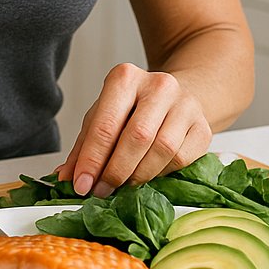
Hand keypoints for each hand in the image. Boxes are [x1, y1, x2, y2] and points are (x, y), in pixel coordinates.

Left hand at [55, 62, 213, 197]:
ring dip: (138, 176)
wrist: (177, 98)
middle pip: (136, 137)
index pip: (106, 123)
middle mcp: (159, 85)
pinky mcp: (203, 127)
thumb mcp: (103, 117)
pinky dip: (160, 174)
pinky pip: (181, 159)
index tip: (80, 184)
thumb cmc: (134, 109)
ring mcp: (185, 105)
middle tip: (101, 191)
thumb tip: (65, 177)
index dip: (91, 159)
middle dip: (115, 171)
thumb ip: (84, 146)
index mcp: (126, 77)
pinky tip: (147, 176)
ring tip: (122, 187)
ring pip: (162, 149)